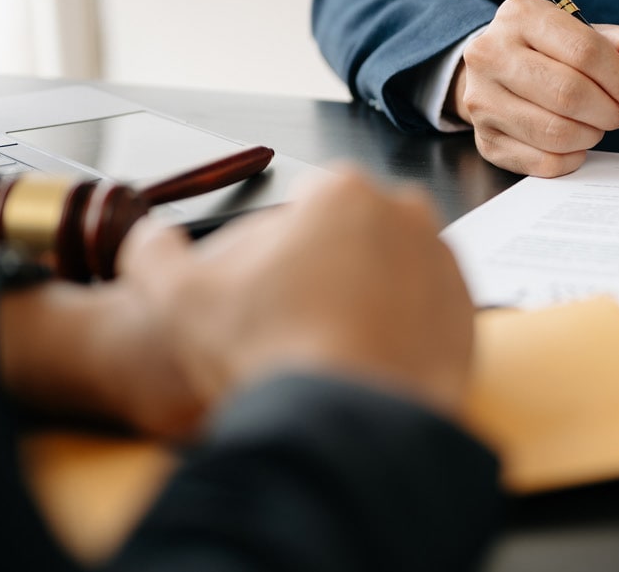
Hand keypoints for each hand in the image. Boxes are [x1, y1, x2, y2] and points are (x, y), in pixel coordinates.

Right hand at [0, 165, 475, 438]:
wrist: (344, 424)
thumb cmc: (268, 352)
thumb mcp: (180, 298)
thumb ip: (154, 254)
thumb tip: (148, 238)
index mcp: (344, 193)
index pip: (308, 205)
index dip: (281, 249)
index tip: (269, 290)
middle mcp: (407, 216)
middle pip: (356, 236)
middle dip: (332, 268)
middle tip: (298, 322)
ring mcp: (445, 266)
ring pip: (395, 274)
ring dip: (369, 301)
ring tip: (331, 350)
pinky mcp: (470, 318)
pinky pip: (428, 318)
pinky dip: (402, 336)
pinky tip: (366, 368)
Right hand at [452, 0, 618, 176]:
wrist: (501, 72)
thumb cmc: (556, 54)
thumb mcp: (596, 36)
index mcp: (522, 16)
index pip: (585, 52)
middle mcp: (491, 54)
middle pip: (569, 94)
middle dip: (610, 111)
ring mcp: (482, 100)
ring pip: (556, 133)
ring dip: (592, 135)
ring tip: (595, 123)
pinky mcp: (485, 140)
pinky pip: (544, 161)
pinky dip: (572, 157)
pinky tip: (574, 141)